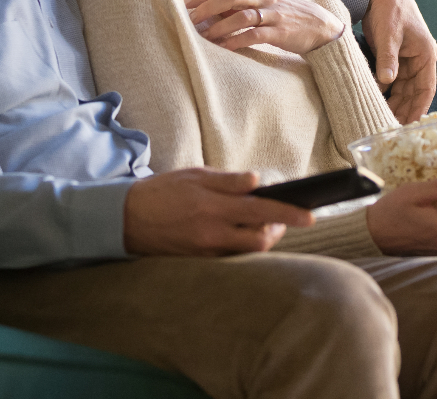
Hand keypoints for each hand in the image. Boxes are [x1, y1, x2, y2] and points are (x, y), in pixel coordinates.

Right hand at [123, 167, 315, 255]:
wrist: (126, 220)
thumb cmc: (162, 192)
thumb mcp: (195, 176)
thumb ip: (228, 181)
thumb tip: (258, 181)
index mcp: (213, 206)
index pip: (261, 211)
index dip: (289, 214)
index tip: (310, 215)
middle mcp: (212, 232)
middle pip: (260, 239)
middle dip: (279, 229)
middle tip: (284, 217)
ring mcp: (207, 251)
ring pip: (248, 250)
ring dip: (262, 237)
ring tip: (263, 222)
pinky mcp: (201, 261)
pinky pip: (232, 256)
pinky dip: (243, 244)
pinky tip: (241, 231)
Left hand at [185, 0, 346, 54]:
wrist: (320, 26)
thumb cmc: (286, 16)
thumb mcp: (263, 5)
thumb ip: (240, 6)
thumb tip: (210, 12)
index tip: (182, 3)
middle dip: (206, 8)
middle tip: (188, 20)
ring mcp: (272, 14)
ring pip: (241, 16)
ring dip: (219, 26)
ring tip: (202, 37)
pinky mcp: (280, 32)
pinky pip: (255, 35)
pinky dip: (238, 41)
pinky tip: (225, 48)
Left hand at [362, 0, 436, 123]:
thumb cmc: (389, 8)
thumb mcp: (389, 34)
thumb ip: (388, 58)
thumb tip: (387, 82)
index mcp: (426, 54)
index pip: (427, 88)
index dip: (419, 108)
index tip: (410, 125)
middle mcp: (419, 59)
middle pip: (414, 92)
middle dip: (404, 109)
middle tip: (390, 127)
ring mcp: (406, 59)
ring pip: (403, 88)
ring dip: (394, 102)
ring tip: (382, 119)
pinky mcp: (393, 57)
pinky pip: (392, 80)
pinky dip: (385, 91)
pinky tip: (376, 101)